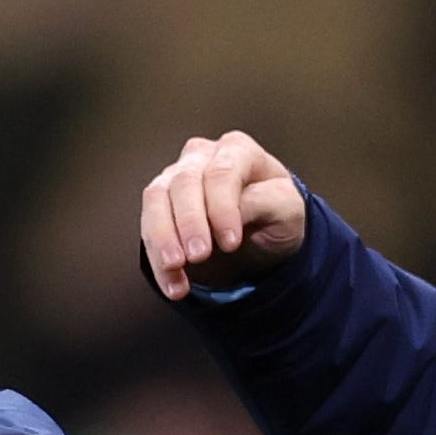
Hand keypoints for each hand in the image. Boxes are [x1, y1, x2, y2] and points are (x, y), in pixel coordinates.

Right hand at [141, 132, 310, 300]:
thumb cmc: (277, 214)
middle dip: (189, 222)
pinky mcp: (160, 203)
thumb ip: (265, 202)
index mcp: (238, 150)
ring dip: (162, 238)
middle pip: (185, 182)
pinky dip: (157, 259)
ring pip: (157, 198)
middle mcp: (202, 157)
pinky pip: (148, 226)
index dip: (222, 208)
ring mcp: (176, 177)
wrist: (262, 234)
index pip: (222, 172)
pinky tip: (174, 284)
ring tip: (176, 270)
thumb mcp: (287, 209)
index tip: (230, 243)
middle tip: (198, 257)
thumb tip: (234, 209)